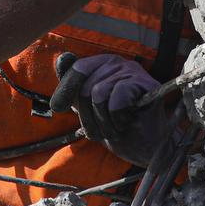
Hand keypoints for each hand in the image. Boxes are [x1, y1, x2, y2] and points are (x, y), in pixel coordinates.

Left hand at [63, 53, 166, 167]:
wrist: (144, 148)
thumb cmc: (117, 127)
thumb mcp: (88, 108)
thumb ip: (75, 86)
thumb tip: (63, 57)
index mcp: (104, 64)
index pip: (78, 68)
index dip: (66, 89)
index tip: (58, 107)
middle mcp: (119, 62)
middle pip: (87, 86)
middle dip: (89, 115)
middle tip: (101, 130)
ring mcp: (133, 71)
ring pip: (99, 93)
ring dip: (103, 120)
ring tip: (115, 128)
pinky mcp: (146, 83)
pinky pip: (117, 99)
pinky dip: (117, 118)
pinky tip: (127, 123)